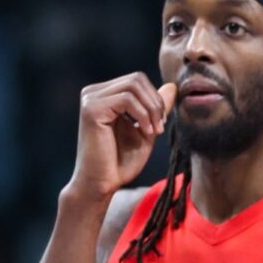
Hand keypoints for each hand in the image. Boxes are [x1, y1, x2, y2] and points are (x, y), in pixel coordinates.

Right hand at [66, 73, 177, 201]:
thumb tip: (172, 86)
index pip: (138, 80)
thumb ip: (156, 108)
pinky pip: (126, 99)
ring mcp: (90, 99)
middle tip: (160, 127)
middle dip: (155, 102)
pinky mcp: (91, 109)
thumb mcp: (146, 130)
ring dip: (151, 109)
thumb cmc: (120, 162)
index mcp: (104, 95)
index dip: (155, 98)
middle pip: (137, 78)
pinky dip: (143, 115)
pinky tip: (146, 132)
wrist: (101, 184)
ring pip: (133, 85)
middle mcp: (93, 93)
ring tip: (155, 131)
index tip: (161, 124)